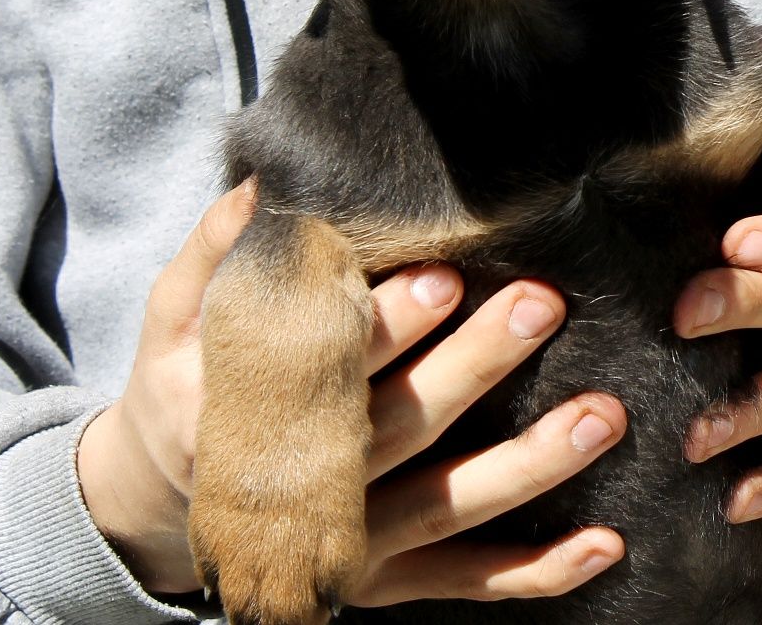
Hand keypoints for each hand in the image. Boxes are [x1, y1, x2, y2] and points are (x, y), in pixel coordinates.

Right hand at [79, 182, 627, 602]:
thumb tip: (269, 179)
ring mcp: (344, 543)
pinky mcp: (381, 581)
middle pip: (399, 426)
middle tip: (542, 303)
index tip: (445, 275)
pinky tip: (603, 543)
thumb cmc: (180, 385)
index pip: (325, 366)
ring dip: (530, 464)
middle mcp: (298, 490)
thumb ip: (215, 245)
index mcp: (244, 414)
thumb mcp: (171, 313)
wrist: (157, 506)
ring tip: (602, 414)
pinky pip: (466, 582)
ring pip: (448, 506)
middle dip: (476, 366)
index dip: (387, 325)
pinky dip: (536, 572)